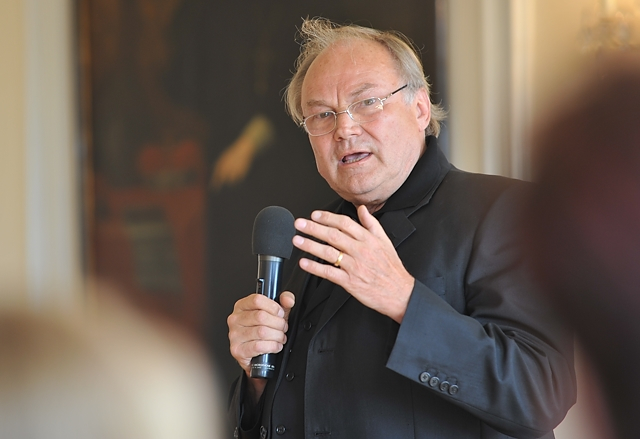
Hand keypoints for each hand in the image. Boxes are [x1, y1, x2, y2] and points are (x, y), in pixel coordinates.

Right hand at [228, 291, 294, 375]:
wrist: (256, 355)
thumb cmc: (262, 330)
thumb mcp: (274, 313)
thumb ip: (283, 302)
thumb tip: (288, 300)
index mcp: (242, 306)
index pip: (257, 300)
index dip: (273, 307)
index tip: (280, 313)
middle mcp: (235, 319)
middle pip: (261, 316)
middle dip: (278, 323)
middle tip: (282, 328)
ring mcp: (235, 335)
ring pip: (262, 332)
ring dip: (277, 336)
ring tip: (280, 337)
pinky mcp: (238, 350)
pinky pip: (259, 346)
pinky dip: (272, 346)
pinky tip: (275, 346)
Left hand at [292, 205, 413, 322]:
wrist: (399, 293)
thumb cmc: (391, 269)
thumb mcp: (386, 241)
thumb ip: (372, 224)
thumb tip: (362, 209)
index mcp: (368, 239)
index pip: (344, 223)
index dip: (327, 217)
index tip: (315, 215)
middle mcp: (360, 251)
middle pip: (332, 235)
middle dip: (313, 228)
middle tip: (299, 223)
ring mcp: (354, 266)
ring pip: (328, 252)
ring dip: (310, 245)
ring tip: (297, 240)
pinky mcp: (349, 281)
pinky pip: (328, 273)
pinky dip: (315, 267)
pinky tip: (304, 263)